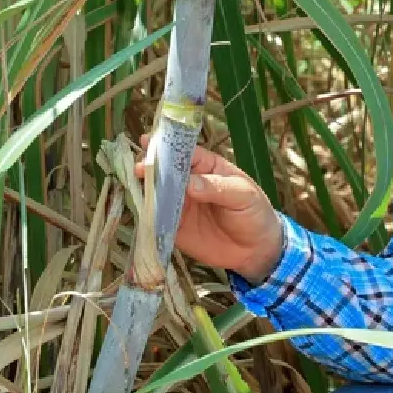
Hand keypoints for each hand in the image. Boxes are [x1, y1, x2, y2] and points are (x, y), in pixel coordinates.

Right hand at [136, 140, 283, 282]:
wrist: (255, 249)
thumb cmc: (254, 213)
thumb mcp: (243, 195)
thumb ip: (217, 188)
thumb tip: (190, 184)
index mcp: (206, 166)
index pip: (184, 151)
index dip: (167, 146)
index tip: (150, 142)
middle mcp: (188, 182)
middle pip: (164, 170)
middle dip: (151, 167)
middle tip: (141, 168)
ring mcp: (180, 204)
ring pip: (156, 193)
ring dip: (145, 189)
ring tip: (136, 187)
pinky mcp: (175, 227)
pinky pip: (158, 219)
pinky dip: (147, 215)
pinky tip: (141, 210)